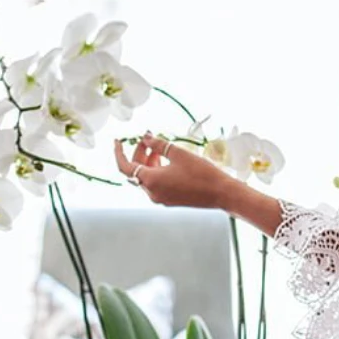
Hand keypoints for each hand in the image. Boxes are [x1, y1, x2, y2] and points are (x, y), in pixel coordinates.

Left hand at [113, 133, 238, 210]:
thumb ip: (159, 144)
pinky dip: (157, 170)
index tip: (117, 141)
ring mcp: (161, 198)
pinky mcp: (169, 199)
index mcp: (151, 181)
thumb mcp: (178, 153)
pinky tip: (166, 160)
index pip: (125, 167)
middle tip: (148, 138)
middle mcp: (152, 192)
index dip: (119, 152)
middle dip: (139, 153)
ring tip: (159, 147)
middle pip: (136, 171)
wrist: (221, 193)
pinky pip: (156, 183)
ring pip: (146, 177)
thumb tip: (146, 138)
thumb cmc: (201, 173)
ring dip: (149, 162)